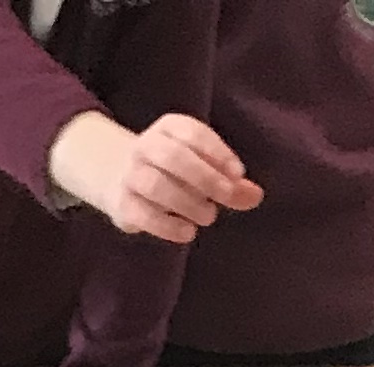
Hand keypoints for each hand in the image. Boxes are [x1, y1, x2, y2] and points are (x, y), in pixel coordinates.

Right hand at [47, 108, 258, 243]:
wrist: (118, 178)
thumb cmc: (172, 172)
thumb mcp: (201, 167)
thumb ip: (229, 182)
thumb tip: (256, 196)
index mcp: (169, 127)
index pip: (194, 133)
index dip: (218, 153)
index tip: (238, 174)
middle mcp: (146, 146)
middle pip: (175, 158)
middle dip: (205, 178)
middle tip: (226, 196)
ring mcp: (131, 174)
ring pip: (158, 186)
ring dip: (188, 203)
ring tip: (208, 216)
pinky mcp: (122, 204)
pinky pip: (144, 214)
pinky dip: (168, 225)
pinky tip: (188, 232)